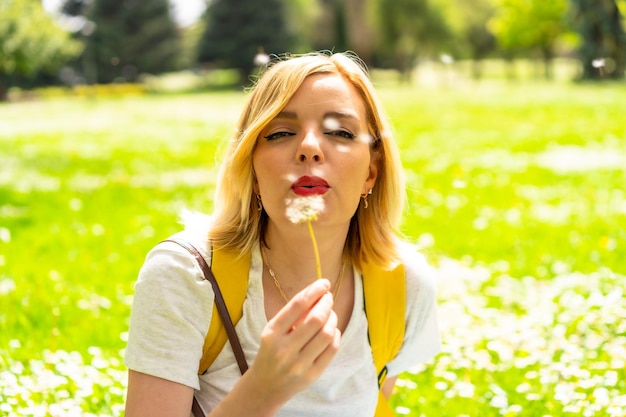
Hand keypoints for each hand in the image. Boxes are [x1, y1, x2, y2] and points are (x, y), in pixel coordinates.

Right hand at [248, 279, 340, 405]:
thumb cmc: (271, 351)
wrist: (264, 387)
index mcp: (272, 333)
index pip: (297, 305)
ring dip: (333, 318)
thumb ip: (293, 314)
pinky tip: (331, 331)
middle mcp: (284, 349)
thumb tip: (319, 293)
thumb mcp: (273, 331)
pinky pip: (331, 349)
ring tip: (330, 314)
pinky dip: (335, 335)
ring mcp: (299, 364)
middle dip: (326, 303)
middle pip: (316, 318)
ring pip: (326, 333)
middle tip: (328, 297)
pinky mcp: (312, 375)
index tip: (324, 283)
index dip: (314, 290)